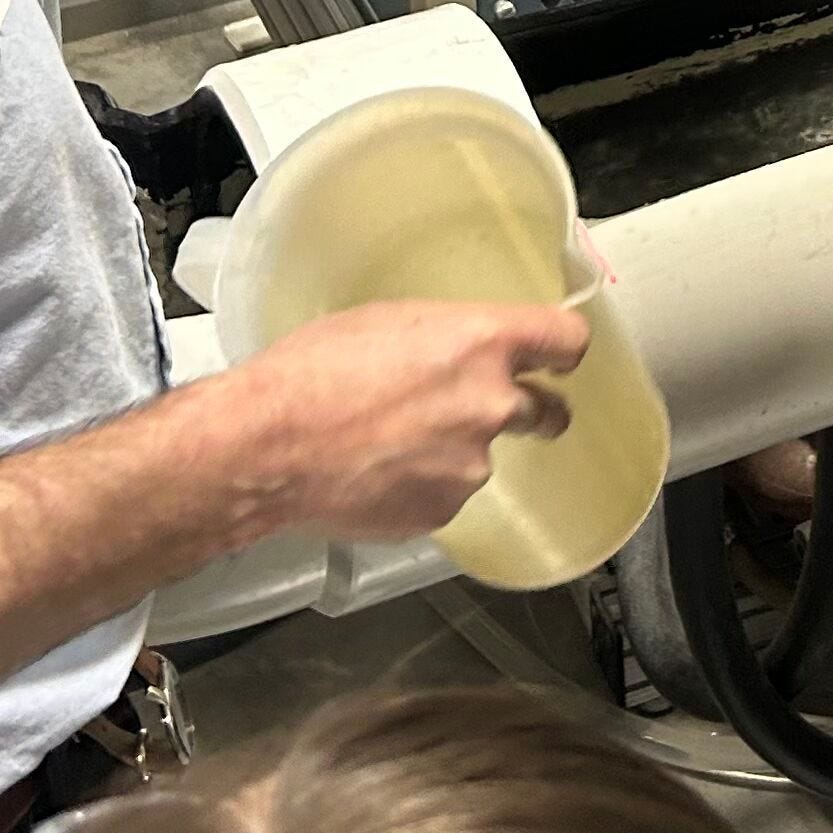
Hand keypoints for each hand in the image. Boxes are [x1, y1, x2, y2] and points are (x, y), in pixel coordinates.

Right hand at [235, 298, 592, 544]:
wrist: (266, 447)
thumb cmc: (310, 373)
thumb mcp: (386, 321)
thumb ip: (445, 338)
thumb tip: (458, 353)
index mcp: (483, 343)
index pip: (566, 340)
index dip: (564, 351)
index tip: (560, 359)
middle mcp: (491, 404)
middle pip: (546, 410)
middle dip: (531, 411)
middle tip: (496, 411)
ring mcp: (470, 466)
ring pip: (480, 455)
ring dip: (453, 450)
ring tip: (389, 444)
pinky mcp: (442, 512)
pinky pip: (445, 494)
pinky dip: (421, 486)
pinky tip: (377, 475)